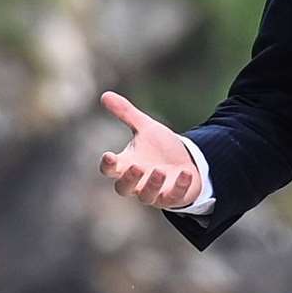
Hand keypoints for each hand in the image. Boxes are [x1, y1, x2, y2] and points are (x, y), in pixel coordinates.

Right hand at [98, 91, 202, 208]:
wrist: (185, 160)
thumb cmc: (160, 147)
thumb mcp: (145, 127)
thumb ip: (126, 113)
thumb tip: (105, 94)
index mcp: (126, 165)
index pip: (110, 169)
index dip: (108, 165)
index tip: (109, 156)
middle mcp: (137, 182)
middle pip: (123, 188)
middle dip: (129, 179)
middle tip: (136, 167)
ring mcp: (154, 192)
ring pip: (146, 197)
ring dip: (152, 185)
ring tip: (160, 170)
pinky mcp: (172, 198)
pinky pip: (173, 198)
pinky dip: (179, 186)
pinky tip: (185, 173)